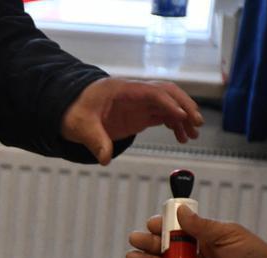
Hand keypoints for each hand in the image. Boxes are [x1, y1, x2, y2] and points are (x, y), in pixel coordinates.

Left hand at [61, 78, 202, 165]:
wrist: (70, 110)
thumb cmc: (74, 112)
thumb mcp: (80, 127)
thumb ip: (95, 141)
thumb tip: (104, 158)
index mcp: (122, 89)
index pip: (152, 92)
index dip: (167, 103)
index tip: (180, 116)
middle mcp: (135, 93)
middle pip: (167, 93)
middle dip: (184, 106)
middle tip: (196, 123)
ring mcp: (139, 103)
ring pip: (168, 105)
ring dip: (182, 117)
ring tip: (192, 135)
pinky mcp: (140, 114)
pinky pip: (162, 115)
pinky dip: (174, 124)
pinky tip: (181, 137)